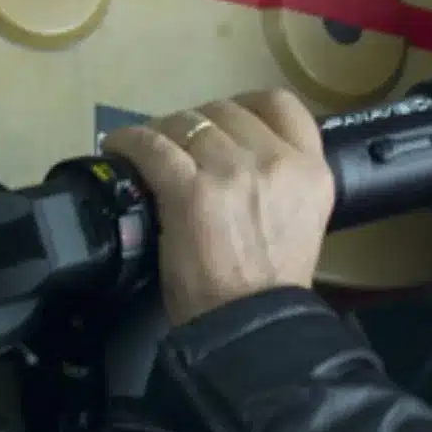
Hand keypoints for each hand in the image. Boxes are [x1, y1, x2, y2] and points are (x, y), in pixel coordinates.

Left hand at [100, 91, 334, 324]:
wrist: (251, 326)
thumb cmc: (271, 289)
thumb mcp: (302, 221)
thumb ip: (283, 182)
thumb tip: (240, 160)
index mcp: (311, 169)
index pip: (280, 105)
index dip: (245, 107)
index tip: (223, 123)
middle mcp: (275, 161)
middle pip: (225, 111)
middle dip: (197, 124)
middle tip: (177, 145)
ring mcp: (232, 171)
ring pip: (186, 123)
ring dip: (162, 131)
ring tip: (148, 147)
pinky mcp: (189, 189)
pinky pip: (152, 145)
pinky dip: (130, 142)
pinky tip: (120, 148)